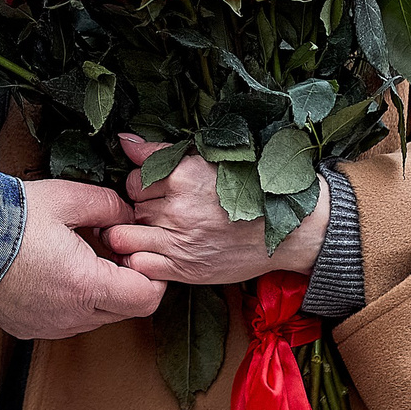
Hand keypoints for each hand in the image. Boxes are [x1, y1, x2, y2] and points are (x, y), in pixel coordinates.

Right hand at [0, 178, 166, 338]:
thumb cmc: (6, 220)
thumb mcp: (65, 197)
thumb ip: (107, 205)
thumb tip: (126, 216)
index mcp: (86, 285)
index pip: (146, 298)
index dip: (151, 275)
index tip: (136, 252)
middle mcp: (71, 316)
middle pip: (124, 310)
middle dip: (126, 281)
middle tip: (109, 248)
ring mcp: (49, 326)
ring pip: (96, 317)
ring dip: (99, 293)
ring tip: (79, 257)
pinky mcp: (30, 329)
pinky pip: (67, 321)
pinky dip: (71, 301)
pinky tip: (55, 272)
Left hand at [99, 133, 327, 286]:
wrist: (285, 231)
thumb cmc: (248, 192)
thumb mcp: (208, 160)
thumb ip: (161, 153)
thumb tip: (124, 140)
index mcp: (183, 176)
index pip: (134, 179)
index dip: (141, 184)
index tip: (155, 190)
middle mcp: (178, 209)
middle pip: (131, 206)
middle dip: (139, 208)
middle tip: (159, 211)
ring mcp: (179, 241)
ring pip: (125, 236)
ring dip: (131, 234)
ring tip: (150, 232)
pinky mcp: (184, 269)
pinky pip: (139, 265)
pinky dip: (139, 259)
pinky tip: (153, 253)